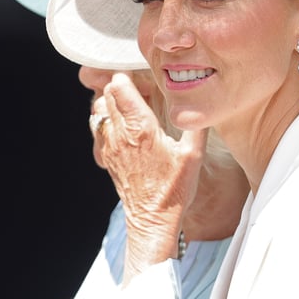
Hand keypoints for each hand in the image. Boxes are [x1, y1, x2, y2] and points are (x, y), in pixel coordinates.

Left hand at [92, 73, 206, 282]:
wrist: (153, 220)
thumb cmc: (174, 189)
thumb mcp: (194, 155)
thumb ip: (196, 125)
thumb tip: (200, 103)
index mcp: (140, 127)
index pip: (120, 86)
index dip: (131, 79)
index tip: (146, 84)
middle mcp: (120, 134)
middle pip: (106, 94)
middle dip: (122, 88)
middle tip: (142, 94)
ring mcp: (109, 146)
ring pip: (99, 110)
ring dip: (113, 105)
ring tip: (133, 111)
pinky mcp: (106, 157)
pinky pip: (98, 130)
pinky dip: (108, 123)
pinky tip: (127, 131)